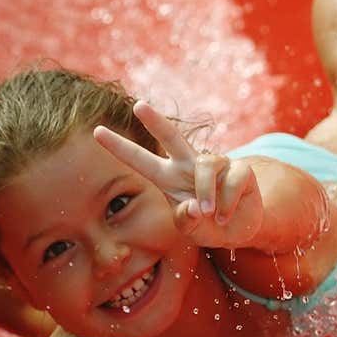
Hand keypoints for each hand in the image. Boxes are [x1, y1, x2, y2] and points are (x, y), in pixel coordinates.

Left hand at [94, 102, 263, 248]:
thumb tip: (194, 207)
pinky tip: (225, 216)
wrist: (239, 230)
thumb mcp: (189, 230)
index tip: (97, 131)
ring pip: (206, 163)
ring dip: (206, 192)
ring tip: (209, 214)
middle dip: (155, 121)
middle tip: (138, 106)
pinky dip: (226, 203)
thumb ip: (185, 221)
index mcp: (168, 178)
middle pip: (172, 136)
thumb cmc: (206, 225)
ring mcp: (216, 164)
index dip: (119, 147)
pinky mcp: (240, 169)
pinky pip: (231, 180)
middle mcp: (189, 165)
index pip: (140, 160)